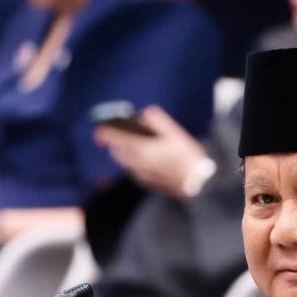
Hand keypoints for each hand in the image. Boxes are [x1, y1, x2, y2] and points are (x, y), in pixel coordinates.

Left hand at [94, 106, 208, 197]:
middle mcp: (137, 164)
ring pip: (125, 162)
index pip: (116, 140)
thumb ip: (158, 121)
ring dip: (124, 152)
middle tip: (116, 134)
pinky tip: (144, 157)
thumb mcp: (175, 133)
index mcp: (141, 150)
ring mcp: (141, 175)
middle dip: (115, 142)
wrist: (196, 183)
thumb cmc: (186, 158)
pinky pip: (133, 170)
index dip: (106, 133)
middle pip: (117, 152)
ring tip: (131, 143)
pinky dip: (132, 162)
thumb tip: (146, 113)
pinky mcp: (147, 182)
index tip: (100, 128)